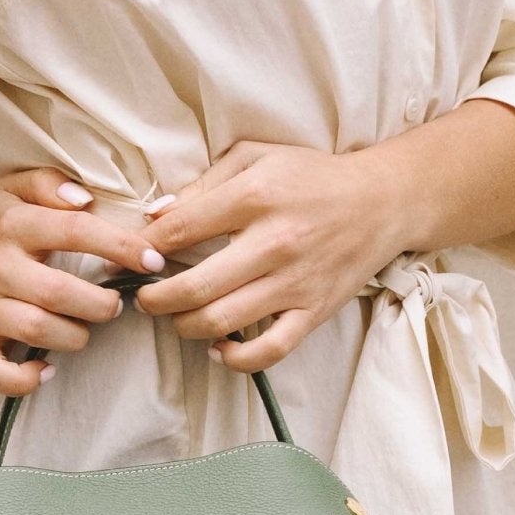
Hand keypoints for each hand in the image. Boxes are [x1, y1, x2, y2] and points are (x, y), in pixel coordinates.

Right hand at [0, 168, 169, 397]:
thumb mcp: (12, 192)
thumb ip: (49, 183)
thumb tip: (85, 198)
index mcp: (13, 225)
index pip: (74, 230)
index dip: (119, 246)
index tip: (151, 261)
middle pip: (58, 291)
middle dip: (100, 303)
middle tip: (114, 305)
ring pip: (36, 329)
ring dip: (74, 336)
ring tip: (85, 329)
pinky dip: (24, 378)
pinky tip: (45, 370)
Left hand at [133, 140, 409, 372]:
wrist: (383, 201)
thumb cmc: (311, 176)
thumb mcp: (255, 156)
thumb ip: (203, 184)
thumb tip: (155, 215)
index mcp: (255, 196)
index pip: (181, 230)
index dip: (145, 248)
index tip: (132, 258)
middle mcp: (274, 242)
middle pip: (195, 287)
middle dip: (154, 300)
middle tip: (142, 299)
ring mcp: (296, 282)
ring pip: (224, 321)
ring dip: (185, 326)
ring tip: (175, 317)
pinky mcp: (315, 311)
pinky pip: (269, 350)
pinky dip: (236, 358)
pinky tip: (218, 348)